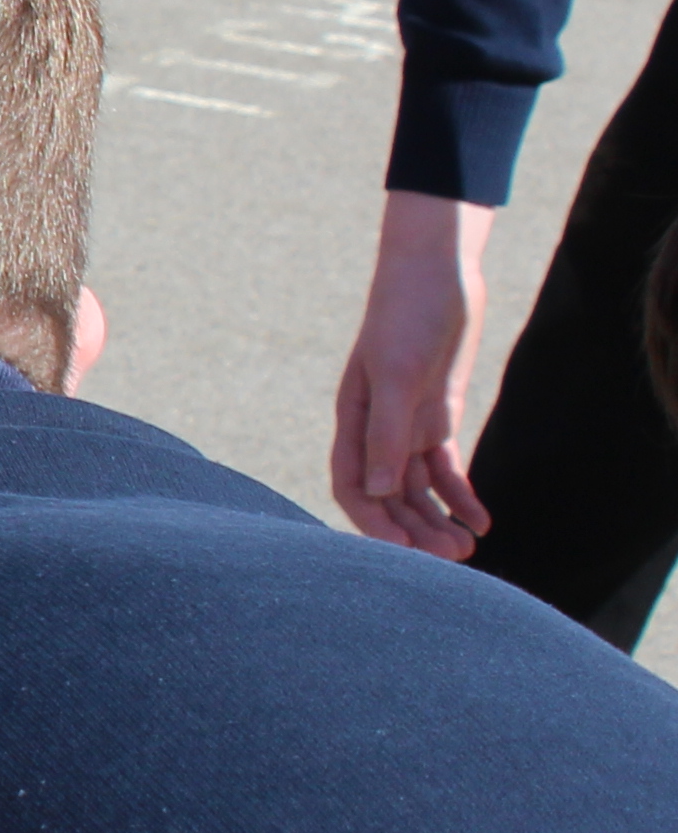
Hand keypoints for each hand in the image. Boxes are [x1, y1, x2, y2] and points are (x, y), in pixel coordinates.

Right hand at [331, 192, 495, 558]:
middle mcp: (376, 429)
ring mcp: (408, 424)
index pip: (351, 485)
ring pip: (416, 490)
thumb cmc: (407, 315)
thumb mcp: (397, 372)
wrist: (438, 274)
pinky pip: (444, 470)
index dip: (373, 522)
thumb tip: (373, 491)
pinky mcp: (437, 417)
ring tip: (469, 548)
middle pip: (387, 496)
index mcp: (354, 419)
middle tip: (452, 559)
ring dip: (438, 521)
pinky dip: (460, 496)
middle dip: (414, 531)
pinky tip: (482, 520)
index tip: (403, 552)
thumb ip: (384, 432)